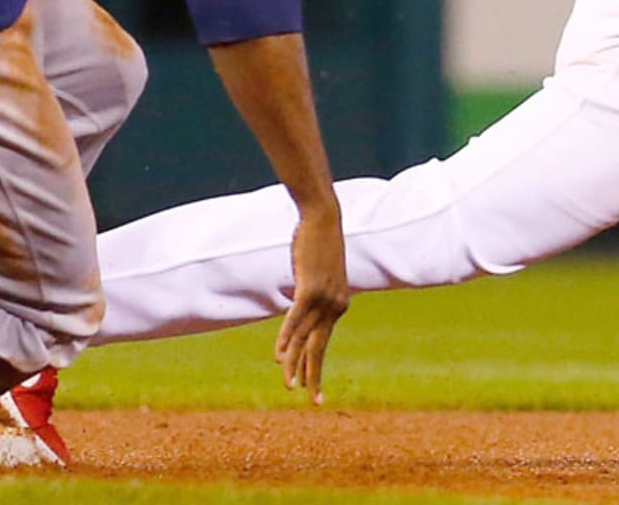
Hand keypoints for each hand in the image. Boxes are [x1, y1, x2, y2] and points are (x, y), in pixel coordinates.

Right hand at [274, 205, 348, 403]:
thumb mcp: (318, 273)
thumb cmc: (318, 243)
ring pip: (304, 337)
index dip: (314, 365)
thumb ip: (312, 292)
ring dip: (294, 362)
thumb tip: (301, 302)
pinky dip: (286, 337)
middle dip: (313, 375)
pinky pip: (295, 319)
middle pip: (319, 346)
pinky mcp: (310, 288)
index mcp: (339, 304)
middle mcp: (335, 305)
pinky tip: (279, 355)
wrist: (323, 218)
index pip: (323, 342)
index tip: (313, 388)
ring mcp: (324, 297)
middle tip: (313, 402)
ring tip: (288, 385)